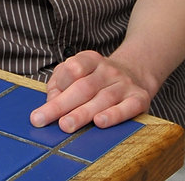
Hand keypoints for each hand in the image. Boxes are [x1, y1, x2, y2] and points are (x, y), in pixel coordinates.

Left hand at [29, 50, 151, 132]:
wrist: (136, 73)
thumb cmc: (98, 78)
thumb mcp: (78, 72)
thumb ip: (60, 84)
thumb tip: (50, 102)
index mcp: (90, 59)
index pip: (72, 68)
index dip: (61, 83)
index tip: (48, 100)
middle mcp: (108, 70)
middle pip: (83, 87)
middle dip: (62, 104)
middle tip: (44, 119)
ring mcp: (125, 84)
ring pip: (102, 99)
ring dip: (82, 114)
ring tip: (66, 125)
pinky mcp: (140, 99)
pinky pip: (127, 107)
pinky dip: (114, 115)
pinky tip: (100, 123)